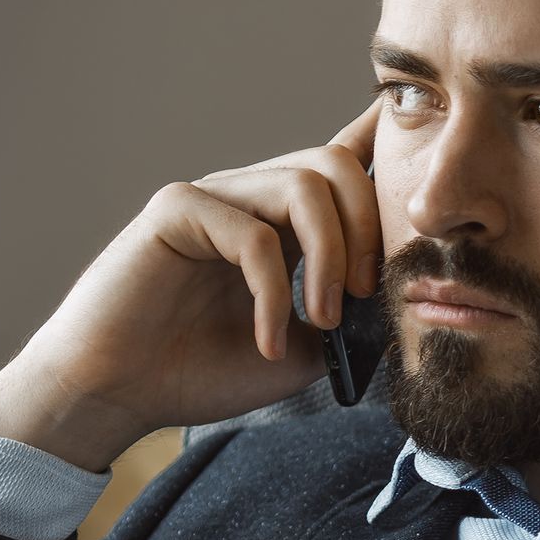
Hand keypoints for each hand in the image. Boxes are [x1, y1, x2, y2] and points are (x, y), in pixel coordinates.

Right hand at [0, 101, 384, 470]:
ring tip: (325, 318)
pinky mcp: (177, 210)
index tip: (421, 156)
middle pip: (336, 164)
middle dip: (370, 227)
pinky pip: (251, 232)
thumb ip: (348, 320)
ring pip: (303, 184)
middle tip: (367, 296)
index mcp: (281, 222)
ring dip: (330, 258)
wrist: (118, 394)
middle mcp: (250, 196)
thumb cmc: (198, 372)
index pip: (339, 164)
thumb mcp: (302, 353)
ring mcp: (214, 196)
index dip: (382, 145)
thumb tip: (401, 304)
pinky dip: (273, 291)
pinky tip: (268, 338)